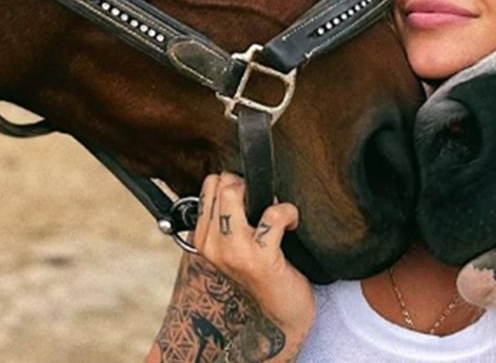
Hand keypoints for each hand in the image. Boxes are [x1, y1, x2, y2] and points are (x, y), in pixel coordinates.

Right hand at [193, 172, 315, 339]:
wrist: (278, 317)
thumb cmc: (262, 274)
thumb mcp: (234, 246)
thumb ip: (229, 216)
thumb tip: (239, 177)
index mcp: (203, 239)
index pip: (210, 184)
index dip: (237, 182)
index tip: (253, 197)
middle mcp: (212, 244)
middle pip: (222, 184)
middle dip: (249, 184)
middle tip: (266, 203)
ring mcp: (233, 252)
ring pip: (235, 193)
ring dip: (264, 195)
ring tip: (277, 214)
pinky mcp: (260, 259)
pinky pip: (274, 214)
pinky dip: (289, 213)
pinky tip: (293, 225)